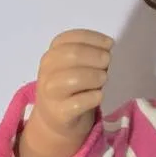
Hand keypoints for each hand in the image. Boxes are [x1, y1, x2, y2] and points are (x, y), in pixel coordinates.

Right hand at [18, 29, 113, 156]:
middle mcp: (47, 71)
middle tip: (106, 63)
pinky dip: (94, 97)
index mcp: (51, 55)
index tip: (109, 45)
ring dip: (95, 77)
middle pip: (72, 55)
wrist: (55, 118)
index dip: (93, 39)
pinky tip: (97, 96)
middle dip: (96, 56)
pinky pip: (80, 102)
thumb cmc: (71, 87)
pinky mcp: (59, 113)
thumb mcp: (73, 65)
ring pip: (74, 78)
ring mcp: (50, 93)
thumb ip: (87, 53)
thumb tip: (106, 48)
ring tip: (101, 80)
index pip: (69, 38)